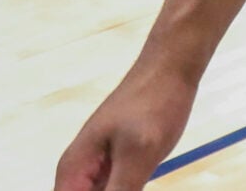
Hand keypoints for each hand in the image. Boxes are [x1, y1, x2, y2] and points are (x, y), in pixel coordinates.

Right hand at [55, 62, 197, 190]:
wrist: (172, 68)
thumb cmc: (153, 103)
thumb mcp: (137, 156)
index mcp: (72, 171)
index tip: (120, 190)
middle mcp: (79, 173)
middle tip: (134, 185)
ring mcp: (100, 170)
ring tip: (139, 174)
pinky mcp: (120, 168)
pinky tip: (142, 184)